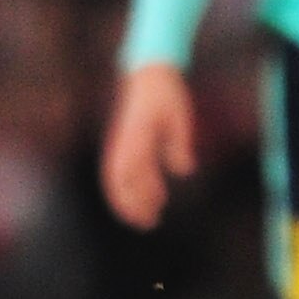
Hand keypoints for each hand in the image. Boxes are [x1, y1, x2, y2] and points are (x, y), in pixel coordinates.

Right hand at [103, 63, 198, 229]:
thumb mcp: (180, 117)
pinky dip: (127, 190)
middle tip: (150, 223)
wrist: (149, 75)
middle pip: (119, 181)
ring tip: (147, 218)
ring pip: (115, 180)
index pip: (134, 170)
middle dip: (131, 205)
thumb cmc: (167, 95)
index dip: (142, 192)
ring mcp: (119, 144)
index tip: (157, 208)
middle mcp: (123, 142)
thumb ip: (180, 144)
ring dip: (128, 201)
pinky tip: (148, 197)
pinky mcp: (121, 145)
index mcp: (136, 136)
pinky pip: (118, 173)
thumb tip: (184, 172)